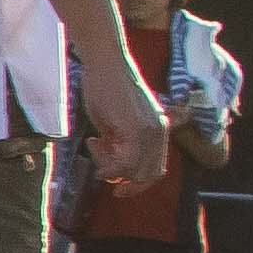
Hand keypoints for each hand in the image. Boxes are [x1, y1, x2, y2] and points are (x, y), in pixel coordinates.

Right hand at [84, 69, 170, 196]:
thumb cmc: (107, 88)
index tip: (115, 188)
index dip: (136, 185)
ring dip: (110, 167)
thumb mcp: (116, 122)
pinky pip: (126, 162)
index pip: (154, 171)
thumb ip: (119, 144)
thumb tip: (112, 168)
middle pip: (146, 175)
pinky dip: (109, 166)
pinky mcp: (137, 131)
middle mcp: (160, 134)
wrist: (106, 65)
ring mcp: (151, 133)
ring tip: (94, 143)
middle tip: (98, 157)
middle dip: (120, 177)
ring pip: (134, 171)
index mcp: (159, 132)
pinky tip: (92, 146)